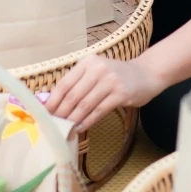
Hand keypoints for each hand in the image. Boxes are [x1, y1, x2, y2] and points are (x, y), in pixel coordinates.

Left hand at [47, 55, 161, 131]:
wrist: (146, 74)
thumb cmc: (117, 75)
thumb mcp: (97, 71)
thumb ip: (79, 83)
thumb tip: (56, 102)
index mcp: (88, 62)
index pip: (65, 83)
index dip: (53, 100)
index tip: (44, 113)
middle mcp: (98, 69)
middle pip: (73, 95)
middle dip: (60, 113)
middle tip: (52, 126)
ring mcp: (110, 81)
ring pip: (85, 105)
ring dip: (72, 119)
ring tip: (64, 129)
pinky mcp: (120, 94)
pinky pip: (98, 111)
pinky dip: (87, 121)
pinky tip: (80, 128)